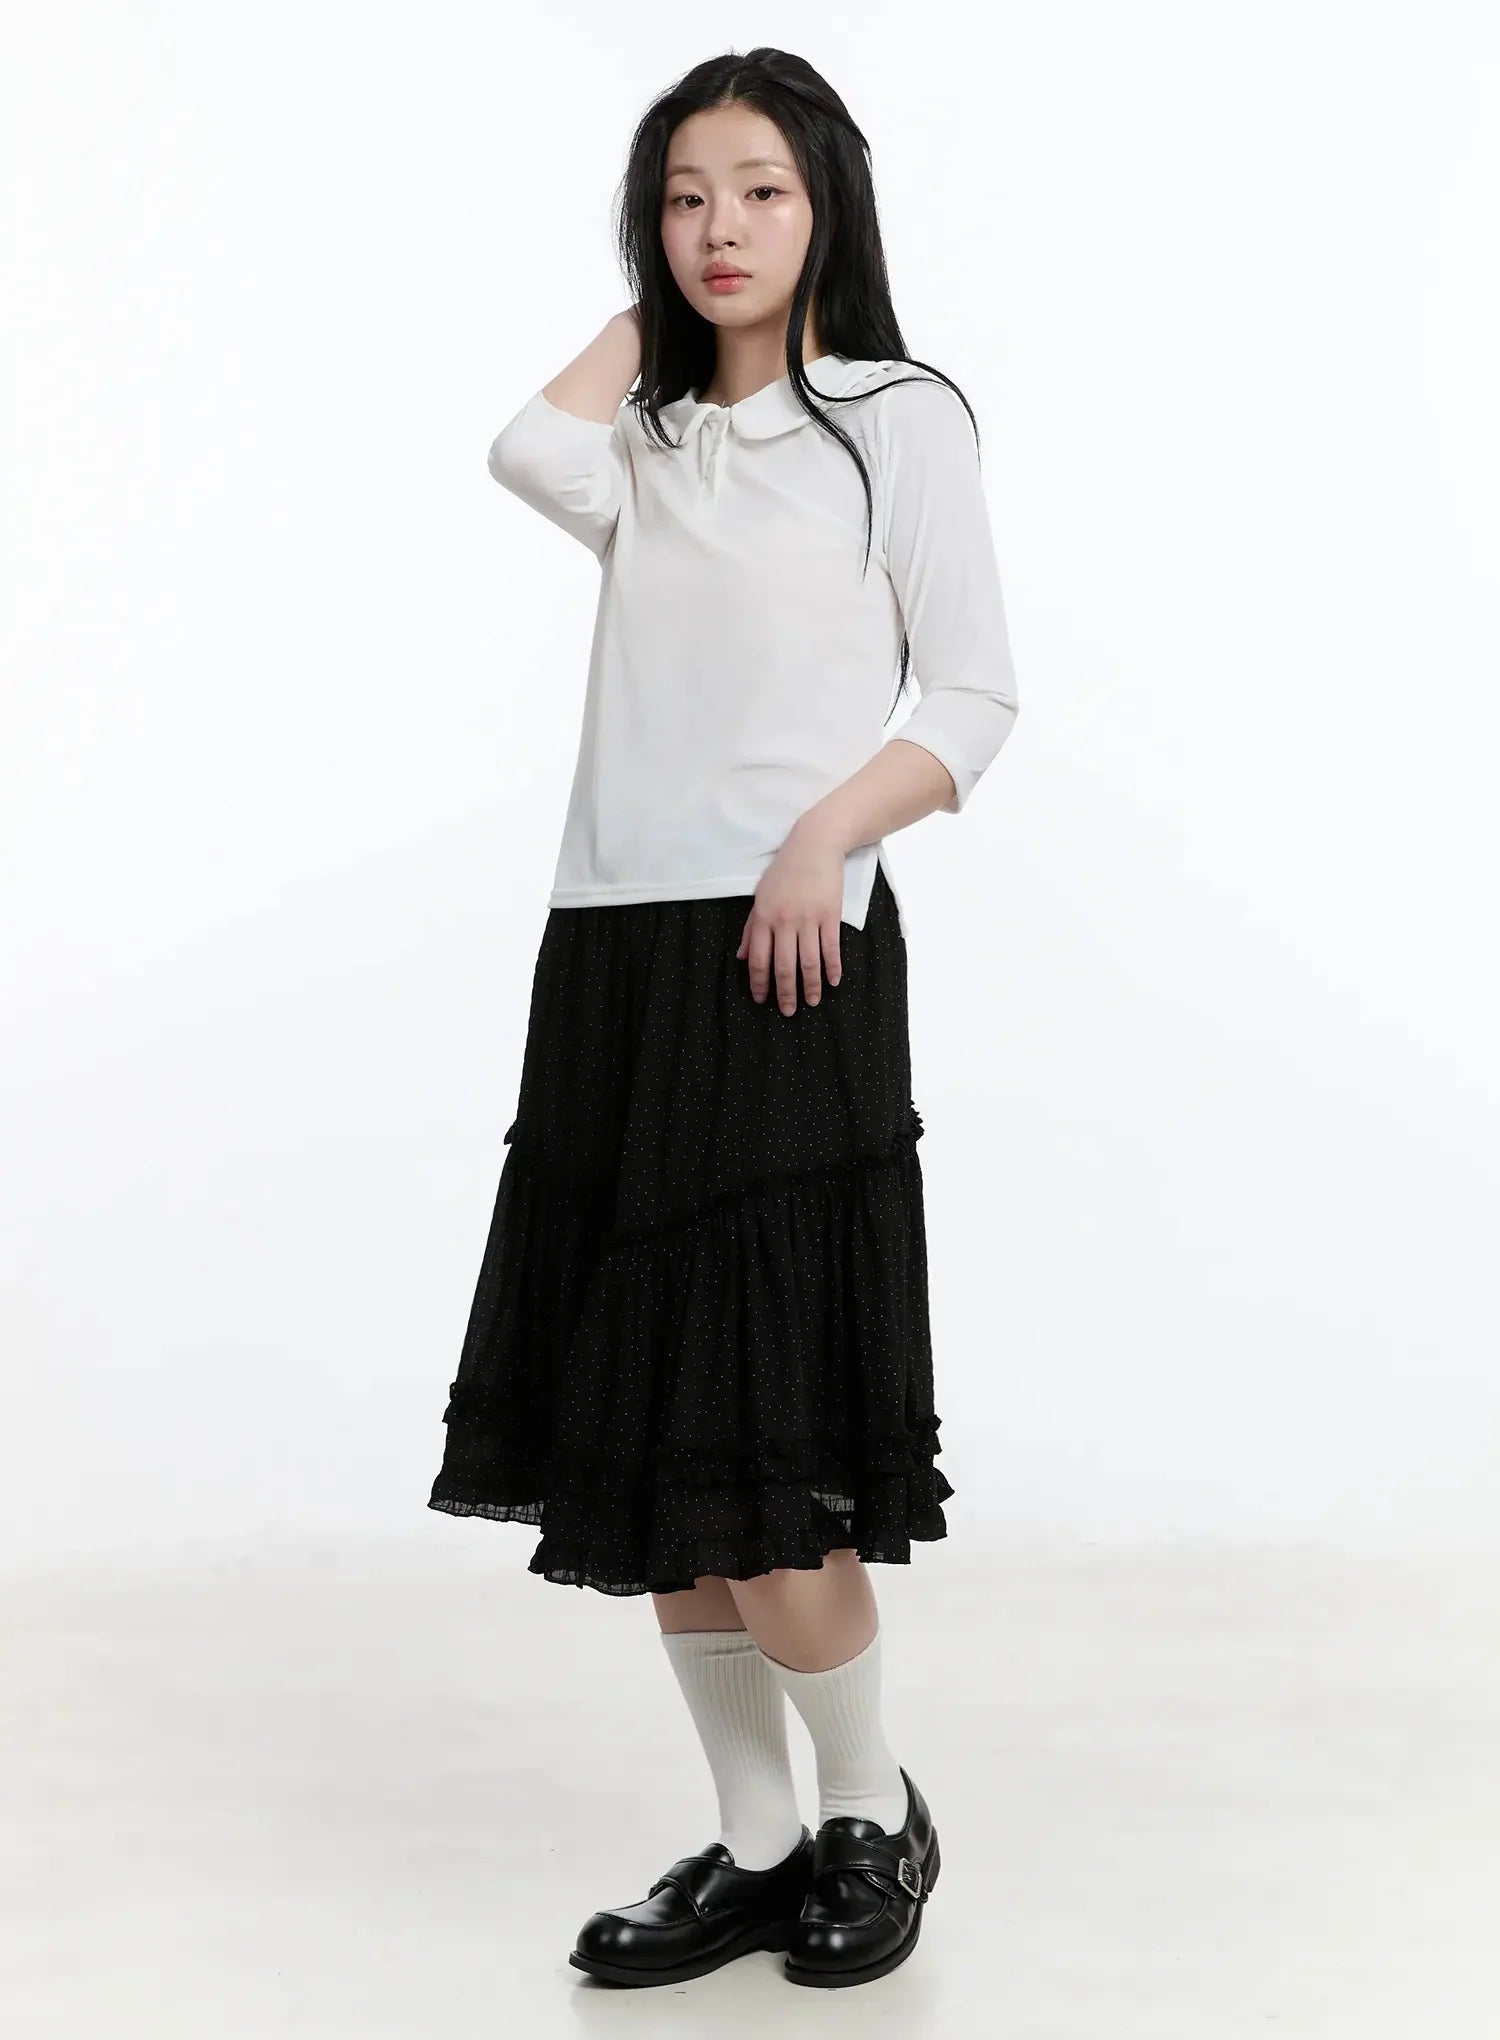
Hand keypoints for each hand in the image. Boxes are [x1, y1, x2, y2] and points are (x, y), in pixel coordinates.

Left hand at [736, 821, 844, 1013]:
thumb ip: (751, 929)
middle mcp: (785, 921)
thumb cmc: (784, 871)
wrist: (814, 845)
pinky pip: (831, 948)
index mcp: (764, 917)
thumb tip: (742, 957)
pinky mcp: (830, 915)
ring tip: (812, 1002)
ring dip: (810, 986)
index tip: (762, 1000)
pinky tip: (833, 982)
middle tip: (788, 1012)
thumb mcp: (761, 897)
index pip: (759, 960)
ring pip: (809, 962)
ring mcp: (809, 919)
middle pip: (784, 966)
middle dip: (785, 993)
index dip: (760, 983)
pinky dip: (833, 968)